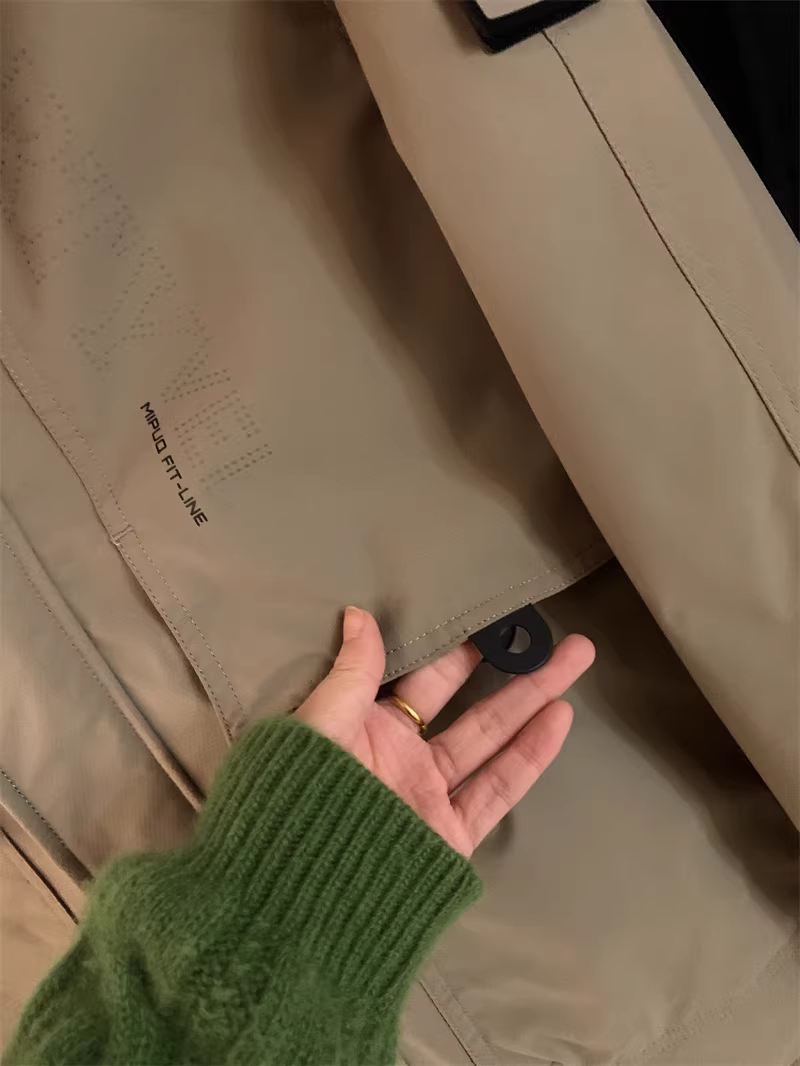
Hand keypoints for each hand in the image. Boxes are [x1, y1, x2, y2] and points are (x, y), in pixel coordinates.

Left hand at [295, 607, 593, 857]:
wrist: (293, 891)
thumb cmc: (299, 797)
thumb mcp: (318, 725)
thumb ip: (350, 674)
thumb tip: (358, 614)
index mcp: (366, 727)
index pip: (421, 678)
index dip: (454, 648)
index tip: (488, 616)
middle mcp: (403, 757)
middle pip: (468, 702)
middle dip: (511, 666)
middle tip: (549, 632)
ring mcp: (429, 796)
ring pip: (492, 738)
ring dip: (534, 699)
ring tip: (576, 657)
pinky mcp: (450, 835)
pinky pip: (497, 789)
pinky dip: (530, 754)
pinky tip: (559, 717)